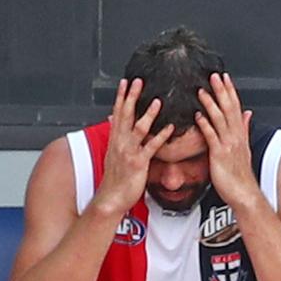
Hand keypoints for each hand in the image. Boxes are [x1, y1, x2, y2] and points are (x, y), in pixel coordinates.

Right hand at [93, 78, 175, 216]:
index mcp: (115, 140)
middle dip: (132, 97)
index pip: (117, 113)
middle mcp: (120, 143)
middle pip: (126, 115)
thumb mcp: (112, 154)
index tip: (125, 82)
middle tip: (138, 81)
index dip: (121, 97)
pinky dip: (161, 136)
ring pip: (139, 128)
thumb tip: (112, 120)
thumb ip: (115, 135)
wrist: (110, 199)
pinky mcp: (138, 163)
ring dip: (148, 114)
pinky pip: (151, 147)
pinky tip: (170, 127)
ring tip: (157, 101)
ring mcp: (129, 152)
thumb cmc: (114, 179)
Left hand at [194, 73, 263, 209]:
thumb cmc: (240, 175)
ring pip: (220, 119)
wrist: (244, 193)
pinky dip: (205, 125)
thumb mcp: (244, 148)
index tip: (224, 77)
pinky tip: (198, 116)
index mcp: (240, 134)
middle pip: (229, 108)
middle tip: (214, 76)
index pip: (236, 107)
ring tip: (202, 91)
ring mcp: (228, 145)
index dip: (230, 91)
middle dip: (222, 91)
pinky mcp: (219, 155)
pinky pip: (212, 137)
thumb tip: (247, 114)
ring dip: (211, 104)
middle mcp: (235, 137)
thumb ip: (243, 129)